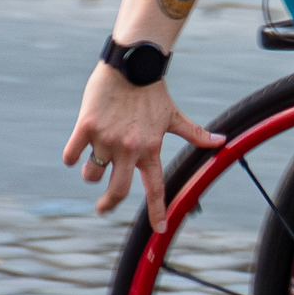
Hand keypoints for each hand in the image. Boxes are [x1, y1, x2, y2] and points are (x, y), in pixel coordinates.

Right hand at [63, 65, 215, 226]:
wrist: (132, 64)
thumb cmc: (152, 92)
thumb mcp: (173, 116)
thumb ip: (195, 133)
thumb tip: (222, 142)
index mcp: (149, 148)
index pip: (155, 187)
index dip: (158, 211)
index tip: (160, 229)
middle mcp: (128, 148)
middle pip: (117, 192)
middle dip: (108, 205)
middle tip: (104, 207)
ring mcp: (106, 139)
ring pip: (90, 175)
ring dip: (91, 174)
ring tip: (95, 160)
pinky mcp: (86, 127)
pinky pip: (71, 155)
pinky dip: (72, 156)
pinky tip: (76, 150)